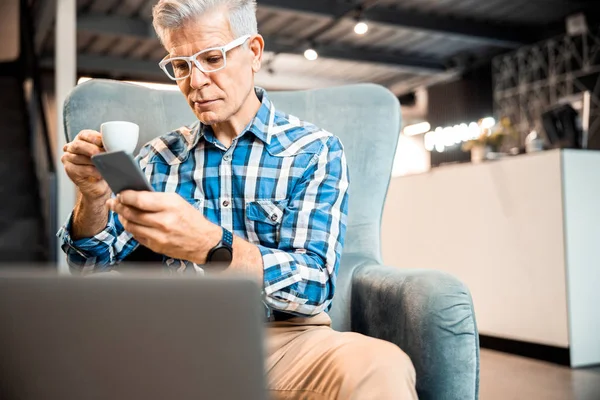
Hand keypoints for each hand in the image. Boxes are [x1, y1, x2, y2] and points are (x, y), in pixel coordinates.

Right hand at [61, 130, 109, 199]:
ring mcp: (68, 159)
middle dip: (93, 149)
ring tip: (105, 164)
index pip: (84, 134)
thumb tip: (113, 141)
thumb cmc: (104, 165)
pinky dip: (92, 171)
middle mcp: (71, 147)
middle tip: (104, 154)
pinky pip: (81, 169)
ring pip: (79, 158)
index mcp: (81, 139)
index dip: (94, 138)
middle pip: (78, 145)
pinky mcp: (70, 170)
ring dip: (93, 161)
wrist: (100, 185)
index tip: (104, 142)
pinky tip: (100, 173)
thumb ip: (105, 145)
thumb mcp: (105, 153)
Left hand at [106, 191, 220, 263]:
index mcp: (170, 205)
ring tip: (121, 213)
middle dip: (119, 206)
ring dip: (122, 218)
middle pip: (131, 213)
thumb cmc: (191, 220)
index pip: (140, 199)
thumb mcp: (178, 202)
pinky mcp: (156, 246)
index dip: (126, 196)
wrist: (204, 242)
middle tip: (114, 202)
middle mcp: (164, 221)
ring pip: (130, 225)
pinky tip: (132, 223)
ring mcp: (159, 236)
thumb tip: (135, 195)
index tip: (120, 193)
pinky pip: (137, 236)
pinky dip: (132, 228)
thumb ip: (157, 199)